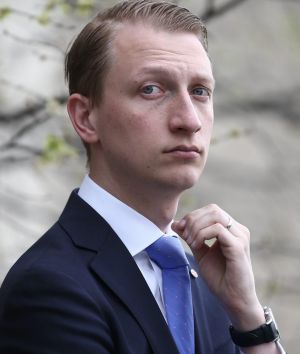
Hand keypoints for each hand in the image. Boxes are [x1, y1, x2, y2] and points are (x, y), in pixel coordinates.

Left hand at [172, 204, 264, 330]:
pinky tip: (197, 245)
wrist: (234, 300)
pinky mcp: (239, 246)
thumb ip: (190, 237)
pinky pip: (218, 229)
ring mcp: (240, 237)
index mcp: (231, 230)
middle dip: (193, 219)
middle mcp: (238, 230)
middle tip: (184, 235)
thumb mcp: (200, 253)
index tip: (179, 228)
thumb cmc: (220, 278)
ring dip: (197, 226)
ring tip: (191, 242)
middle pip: (213, 209)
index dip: (192, 216)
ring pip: (215, 216)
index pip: (210, 210)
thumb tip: (175, 223)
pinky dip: (202, 234)